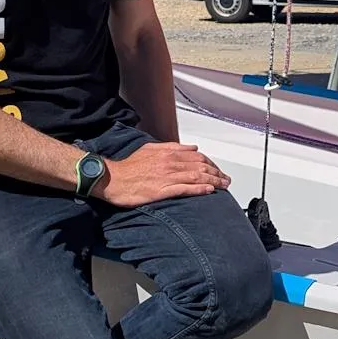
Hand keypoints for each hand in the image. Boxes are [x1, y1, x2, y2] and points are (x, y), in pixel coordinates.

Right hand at [95, 143, 230, 205]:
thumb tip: (192, 147)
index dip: (211, 164)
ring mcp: (167, 177)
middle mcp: (170, 163)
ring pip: (197, 177)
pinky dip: (199, 189)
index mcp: (168, 153)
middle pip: (201, 167)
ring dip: (214, 181)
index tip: (218, 170)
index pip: (197, 157)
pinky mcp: (161, 191)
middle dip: (217, 173)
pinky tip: (209, 191)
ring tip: (224, 186)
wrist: (111, 178)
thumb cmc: (129, 165)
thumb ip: (173, 147)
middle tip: (226, 180)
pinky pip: (185, 189)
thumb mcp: (151, 148)